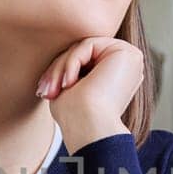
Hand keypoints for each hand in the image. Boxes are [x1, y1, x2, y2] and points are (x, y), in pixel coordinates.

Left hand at [36, 36, 143, 152]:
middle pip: (82, 53)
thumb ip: (70, 68)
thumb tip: (63, 57)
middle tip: (46, 91)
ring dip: (62, 66)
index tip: (44, 92)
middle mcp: (126, 66)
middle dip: (57, 69)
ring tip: (54, 90)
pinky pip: (88, 45)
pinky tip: (69, 83)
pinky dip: (72, 62)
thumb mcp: (68, 86)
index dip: (58, 71)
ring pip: (83, 48)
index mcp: (116, 76)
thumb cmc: (76, 117)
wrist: (91, 129)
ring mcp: (129, 58)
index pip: (82, 61)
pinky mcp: (126, 52)